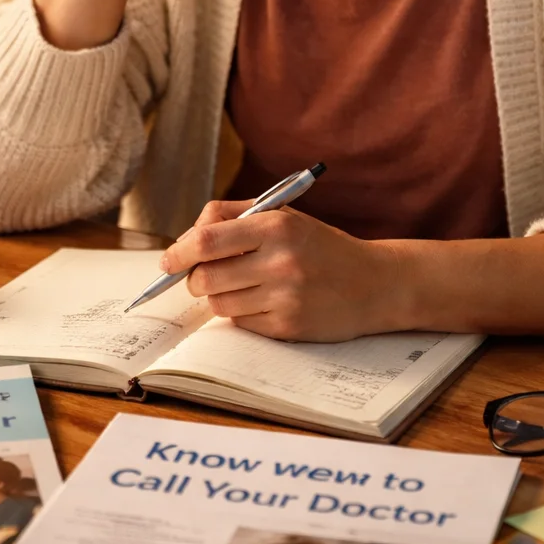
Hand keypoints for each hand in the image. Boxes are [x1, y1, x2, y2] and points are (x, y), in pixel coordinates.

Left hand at [161, 200, 407, 340]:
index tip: (168, 260)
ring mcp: (285, 297)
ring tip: (240, 285)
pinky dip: (241, 313)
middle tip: (205, 274)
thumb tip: (187, 236)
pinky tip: (263, 302)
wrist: (375, 284)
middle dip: (195, 278)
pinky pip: (240, 323)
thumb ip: (234, 216)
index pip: (207, 240)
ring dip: (218, 296)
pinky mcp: (288, 327)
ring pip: (218, 303)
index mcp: (277, 226)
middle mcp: (280, 261)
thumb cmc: (321, 247)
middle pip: (205, 277)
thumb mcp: (285, 217)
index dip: (179, 252)